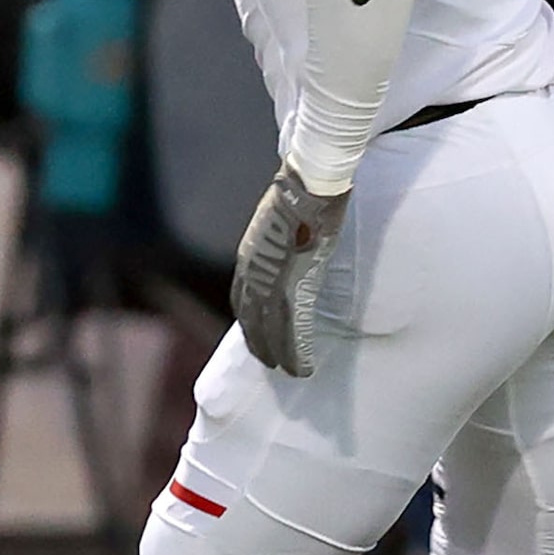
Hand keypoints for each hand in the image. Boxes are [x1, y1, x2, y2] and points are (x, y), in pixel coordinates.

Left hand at [231, 164, 348, 377]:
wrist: (310, 184)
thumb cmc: (302, 192)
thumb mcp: (278, 218)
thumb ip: (279, 238)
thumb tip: (291, 242)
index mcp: (251, 254)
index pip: (243, 298)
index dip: (250, 320)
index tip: (256, 335)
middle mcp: (254, 271)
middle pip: (251, 318)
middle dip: (260, 343)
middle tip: (270, 362)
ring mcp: (271, 279)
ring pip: (271, 329)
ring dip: (278, 353)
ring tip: (287, 370)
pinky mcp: (294, 285)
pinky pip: (293, 327)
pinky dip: (296, 350)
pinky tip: (302, 367)